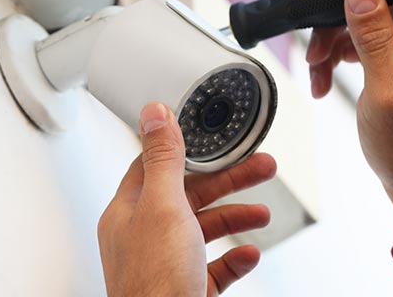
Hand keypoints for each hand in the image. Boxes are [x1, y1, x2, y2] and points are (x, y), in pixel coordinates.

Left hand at [98, 102, 275, 295]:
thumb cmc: (155, 284)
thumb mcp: (163, 208)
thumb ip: (164, 160)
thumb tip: (154, 113)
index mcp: (130, 212)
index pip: (156, 166)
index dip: (185, 149)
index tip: (212, 137)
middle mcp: (146, 236)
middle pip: (191, 195)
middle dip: (229, 180)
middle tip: (260, 166)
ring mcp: (167, 264)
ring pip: (206, 229)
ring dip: (237, 217)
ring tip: (262, 214)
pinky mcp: (187, 288)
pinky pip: (215, 266)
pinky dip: (234, 258)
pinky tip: (248, 254)